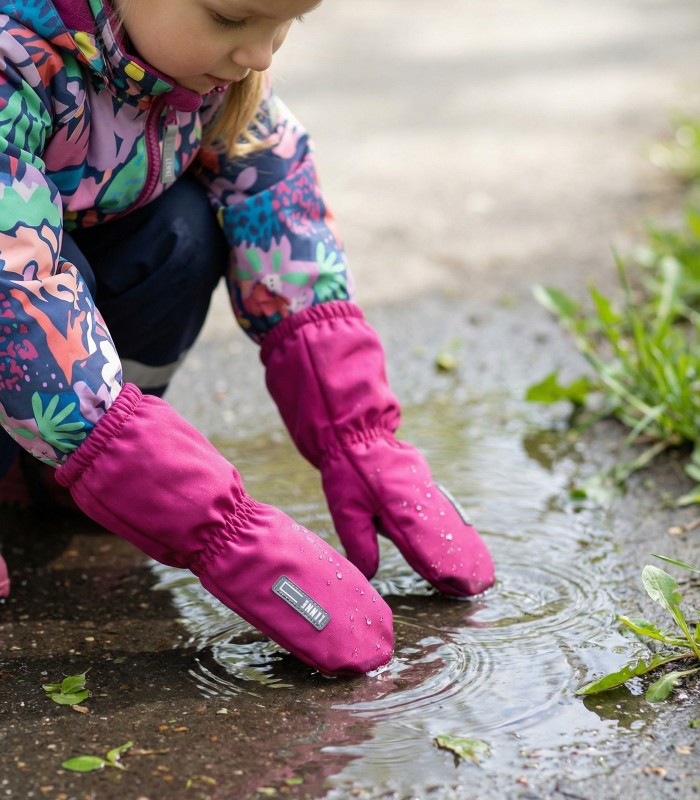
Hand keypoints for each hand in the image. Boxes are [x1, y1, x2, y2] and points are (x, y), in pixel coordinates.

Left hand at [321, 433, 493, 596]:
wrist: (356, 430)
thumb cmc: (347, 470)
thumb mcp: (345, 509)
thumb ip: (360, 543)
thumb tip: (371, 574)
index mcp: (400, 507)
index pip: (425, 545)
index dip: (442, 567)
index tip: (458, 585)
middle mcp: (419, 498)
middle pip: (444, 535)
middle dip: (462, 562)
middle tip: (481, 585)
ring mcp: (423, 488)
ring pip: (448, 522)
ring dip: (464, 545)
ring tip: (481, 568)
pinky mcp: (422, 482)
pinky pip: (443, 509)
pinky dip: (456, 527)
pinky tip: (465, 538)